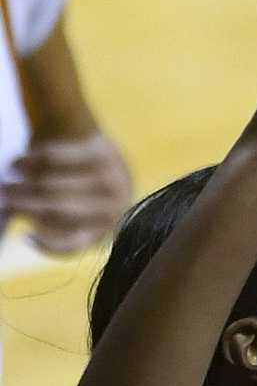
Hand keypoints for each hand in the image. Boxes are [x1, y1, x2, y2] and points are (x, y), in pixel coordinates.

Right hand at [6, 132, 131, 253]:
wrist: (88, 142)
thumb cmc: (72, 189)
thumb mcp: (66, 212)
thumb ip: (47, 224)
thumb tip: (19, 236)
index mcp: (109, 226)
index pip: (77, 243)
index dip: (48, 243)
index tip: (25, 235)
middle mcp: (117, 203)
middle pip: (57, 209)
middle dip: (24, 204)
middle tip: (2, 197)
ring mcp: (112, 175)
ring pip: (52, 185)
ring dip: (22, 185)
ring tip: (5, 181)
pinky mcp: (99, 148)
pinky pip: (53, 158)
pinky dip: (29, 162)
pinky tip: (16, 164)